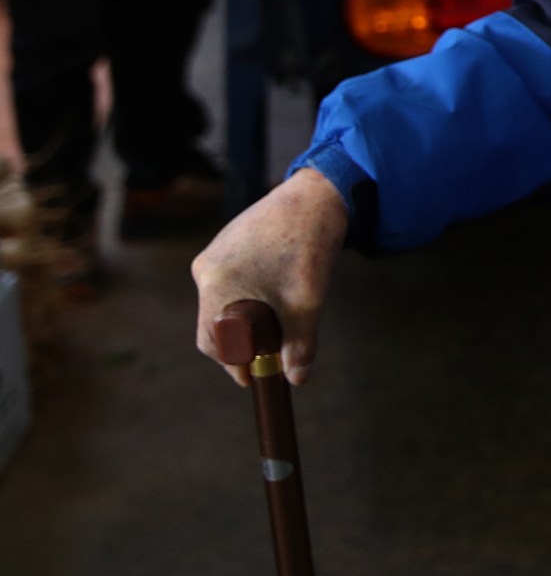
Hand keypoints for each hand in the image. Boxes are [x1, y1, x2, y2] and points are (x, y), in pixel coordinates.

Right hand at [191, 168, 349, 388]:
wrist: (318, 196)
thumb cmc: (309, 247)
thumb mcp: (306, 302)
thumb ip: (300, 344)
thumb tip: (297, 379)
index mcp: (215, 283)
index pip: (213, 341)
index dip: (233, 363)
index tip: (253, 377)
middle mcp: (206, 268)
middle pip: (216, 323)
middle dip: (242, 342)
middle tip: (269, 354)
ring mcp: (215, 252)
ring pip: (224, 301)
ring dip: (246, 319)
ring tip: (276, 325)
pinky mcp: (228, 242)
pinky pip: (230, 281)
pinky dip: (248, 296)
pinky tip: (273, 298)